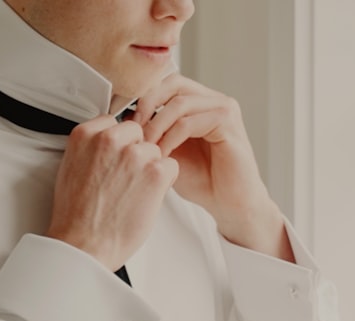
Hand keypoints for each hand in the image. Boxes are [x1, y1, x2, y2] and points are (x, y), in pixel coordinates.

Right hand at [47, 115, 178, 270]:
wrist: (83, 244)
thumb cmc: (76, 215)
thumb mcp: (71, 168)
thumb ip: (91, 148)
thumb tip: (109, 142)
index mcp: (85, 135)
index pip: (114, 121)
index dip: (119, 142)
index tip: (117, 157)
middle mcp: (109, 139)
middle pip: (138, 131)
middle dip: (136, 151)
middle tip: (126, 177)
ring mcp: (133, 154)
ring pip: (155, 149)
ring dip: (150, 168)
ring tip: (133, 192)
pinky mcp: (154, 172)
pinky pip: (171, 165)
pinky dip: (164, 181)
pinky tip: (146, 196)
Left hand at [134, 74, 293, 261]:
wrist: (229, 203)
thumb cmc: (202, 180)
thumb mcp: (167, 150)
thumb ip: (152, 131)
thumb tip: (124, 118)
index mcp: (199, 102)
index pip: (167, 83)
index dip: (144, 98)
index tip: (127, 122)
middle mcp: (213, 100)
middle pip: (173, 84)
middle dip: (148, 106)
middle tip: (134, 131)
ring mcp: (223, 108)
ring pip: (179, 103)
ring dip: (156, 126)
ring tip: (146, 148)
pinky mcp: (228, 123)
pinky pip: (190, 122)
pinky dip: (171, 138)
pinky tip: (163, 155)